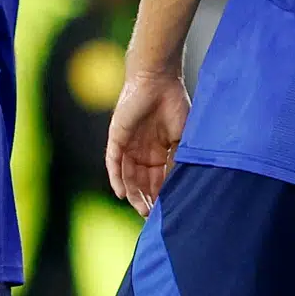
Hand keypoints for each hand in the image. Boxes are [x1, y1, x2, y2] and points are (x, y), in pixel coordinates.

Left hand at [105, 70, 190, 216]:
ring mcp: (128, 144)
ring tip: (141, 209)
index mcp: (159, 149)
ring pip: (128, 175)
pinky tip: (122, 193)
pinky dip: (116, 179)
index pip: (158, 176)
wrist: (157, 80)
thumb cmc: (174, 104)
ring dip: (133, 193)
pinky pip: (113, 163)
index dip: (161, 192)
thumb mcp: (181, 136)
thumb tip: (176, 183)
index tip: (166, 209)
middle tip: (152, 215)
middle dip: (147, 197)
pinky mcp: (116, 138)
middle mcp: (142, 150)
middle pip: (142, 180)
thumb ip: (176, 158)